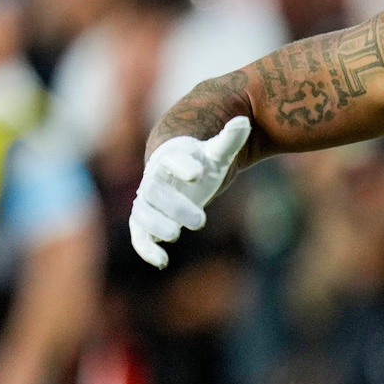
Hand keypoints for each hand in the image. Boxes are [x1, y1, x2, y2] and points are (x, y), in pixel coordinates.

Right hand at [128, 116, 250, 268]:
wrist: (180, 170)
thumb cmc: (200, 160)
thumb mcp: (217, 152)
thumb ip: (229, 140)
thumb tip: (244, 121)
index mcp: (171, 158)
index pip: (173, 159)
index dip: (183, 165)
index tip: (198, 173)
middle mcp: (155, 179)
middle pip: (157, 192)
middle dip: (176, 206)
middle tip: (200, 220)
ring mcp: (148, 201)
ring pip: (142, 213)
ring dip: (156, 225)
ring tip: (175, 235)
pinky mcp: (146, 221)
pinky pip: (139, 234)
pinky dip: (146, 248)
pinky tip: (162, 262)